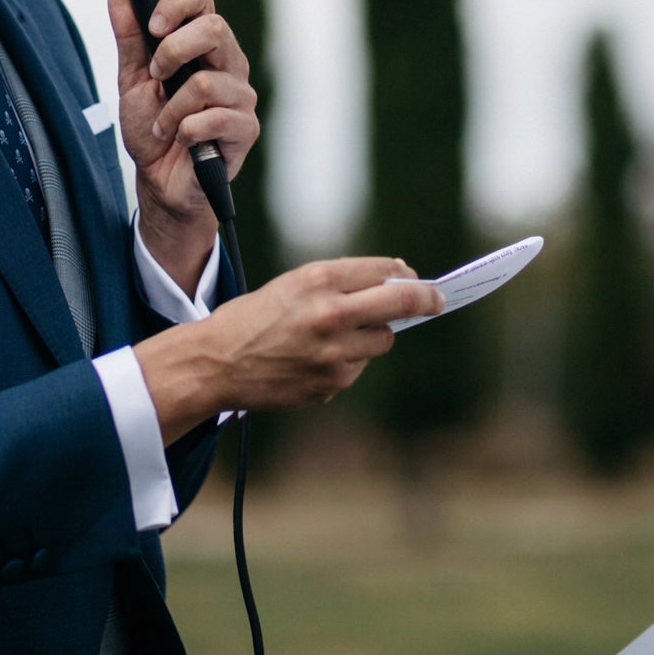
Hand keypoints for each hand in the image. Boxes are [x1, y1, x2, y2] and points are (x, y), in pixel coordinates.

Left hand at [109, 0, 258, 276]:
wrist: (161, 181)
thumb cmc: (152, 130)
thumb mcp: (132, 81)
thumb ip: (130, 39)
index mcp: (204, 45)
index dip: (175, 4)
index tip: (151, 27)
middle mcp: (228, 64)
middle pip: (214, 28)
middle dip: (172, 52)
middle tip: (155, 76)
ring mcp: (240, 96)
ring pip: (207, 82)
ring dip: (171, 108)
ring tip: (164, 125)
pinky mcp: (245, 129)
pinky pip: (215, 118)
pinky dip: (185, 131)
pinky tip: (181, 140)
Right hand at [133, 258, 442, 438]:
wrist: (216, 363)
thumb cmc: (253, 318)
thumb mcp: (294, 285)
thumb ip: (342, 281)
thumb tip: (397, 279)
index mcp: (319, 279)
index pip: (385, 272)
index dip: (409, 277)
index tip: (422, 283)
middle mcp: (331, 313)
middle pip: (401, 302)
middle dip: (426, 300)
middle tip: (438, 300)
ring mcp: (334, 351)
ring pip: (381, 340)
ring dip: (371, 336)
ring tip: (333, 337)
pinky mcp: (331, 382)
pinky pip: (357, 367)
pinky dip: (347, 362)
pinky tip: (313, 360)